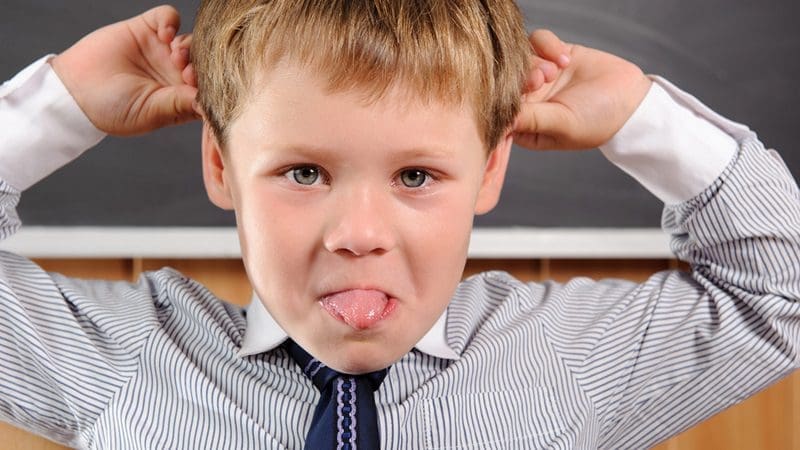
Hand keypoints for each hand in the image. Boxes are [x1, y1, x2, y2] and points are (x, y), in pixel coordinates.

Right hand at [50, 5, 197, 135]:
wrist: (75, 91)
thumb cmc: (112, 110)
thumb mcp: (151, 112)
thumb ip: (180, 104)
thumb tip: (210, 103)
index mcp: (181, 97)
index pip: (210, 87)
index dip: (212, 86)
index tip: (199, 90)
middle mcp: (175, 73)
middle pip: (206, 62)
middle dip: (203, 66)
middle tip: (187, 73)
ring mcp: (162, 50)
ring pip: (192, 39)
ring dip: (189, 46)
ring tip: (175, 56)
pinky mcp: (145, 29)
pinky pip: (169, 17)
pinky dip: (171, 21)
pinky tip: (165, 35)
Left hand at [513, 30, 651, 149]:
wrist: (631, 100)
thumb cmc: (598, 122)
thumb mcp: (563, 124)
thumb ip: (531, 119)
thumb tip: (500, 120)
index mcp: (525, 125)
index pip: (499, 110)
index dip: (502, 98)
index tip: (520, 95)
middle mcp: (528, 100)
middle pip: (505, 80)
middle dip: (520, 77)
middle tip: (541, 80)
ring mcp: (539, 76)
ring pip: (519, 57)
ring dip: (534, 61)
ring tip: (555, 71)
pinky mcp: (553, 54)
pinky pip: (537, 41)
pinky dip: (548, 45)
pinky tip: (566, 59)